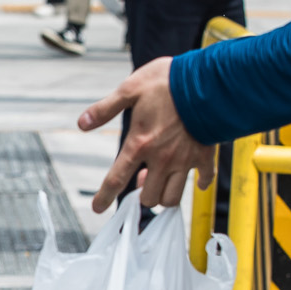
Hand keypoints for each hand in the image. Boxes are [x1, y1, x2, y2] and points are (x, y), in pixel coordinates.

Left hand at [78, 56, 216, 210]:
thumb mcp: (130, 89)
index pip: (116, 180)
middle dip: (142, 196)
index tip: (97, 208)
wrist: (208, 81)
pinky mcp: (205, 156)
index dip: (104, 197)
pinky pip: (204, 180)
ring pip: (172, 197)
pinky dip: (199, 183)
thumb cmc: (169, 83)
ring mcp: (184, 160)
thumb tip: (82, 123)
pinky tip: (196, 179)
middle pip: (148, 198)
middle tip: (142, 179)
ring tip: (162, 180)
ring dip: (165, 195)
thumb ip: (105, 109)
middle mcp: (162, 158)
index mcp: (140, 144)